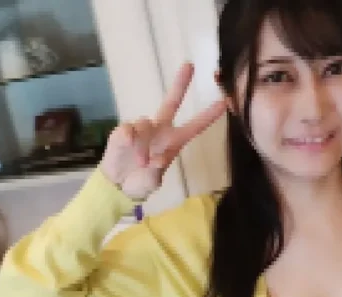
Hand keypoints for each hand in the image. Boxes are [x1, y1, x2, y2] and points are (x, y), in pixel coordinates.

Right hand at [100, 63, 226, 198]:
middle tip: (190, 65)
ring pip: (145, 124)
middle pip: (171, 102)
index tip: (224, 102)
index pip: (195, 126)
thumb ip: (155, 173)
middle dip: (180, 84)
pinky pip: (128, 129)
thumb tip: (157, 159)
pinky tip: (128, 147)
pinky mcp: (123, 131)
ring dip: (143, 146)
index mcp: (174, 141)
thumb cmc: (141, 182)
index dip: (208, 116)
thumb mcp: (152, 182)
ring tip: (141, 163)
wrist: (117, 185)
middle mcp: (160, 130)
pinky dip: (129, 139)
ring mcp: (142, 129)